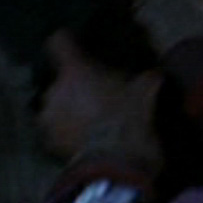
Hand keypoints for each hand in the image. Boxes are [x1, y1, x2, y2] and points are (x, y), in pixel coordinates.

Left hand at [37, 30, 164, 173]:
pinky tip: (81, 141)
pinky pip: (54, 132)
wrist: (117, 160)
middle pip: (58, 80)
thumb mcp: (147, 90)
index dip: (66, 44)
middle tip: (93, 97)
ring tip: (86, 122)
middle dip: (72, 88)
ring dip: (66, 111)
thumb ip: (146, 78)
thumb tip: (155, 75)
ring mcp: (48, 118)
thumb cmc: (130, 117)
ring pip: (54, 107)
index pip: (58, 42)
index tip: (74, 48)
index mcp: (75, 70)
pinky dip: (63, 134)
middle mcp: (54, 90)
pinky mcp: (48, 143)